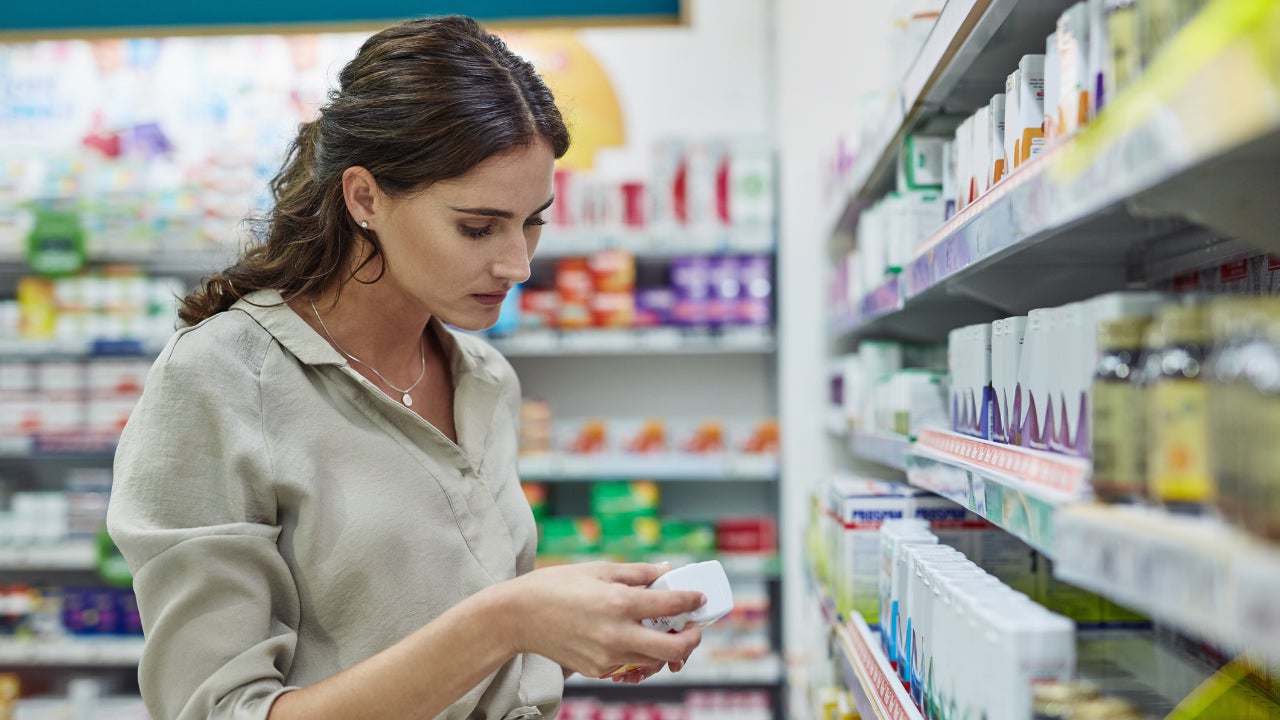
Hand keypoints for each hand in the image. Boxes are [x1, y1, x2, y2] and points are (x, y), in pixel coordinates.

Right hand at [495, 561, 705, 678]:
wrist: (518, 616)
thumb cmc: (555, 586)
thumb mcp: (598, 570)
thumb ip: (637, 573)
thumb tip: (665, 570)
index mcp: (619, 602)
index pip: (671, 606)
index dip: (691, 601)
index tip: (698, 598)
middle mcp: (617, 633)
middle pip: (672, 648)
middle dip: (691, 640)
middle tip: (692, 629)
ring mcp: (607, 656)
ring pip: (653, 661)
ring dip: (665, 650)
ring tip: (664, 634)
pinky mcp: (596, 669)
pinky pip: (628, 664)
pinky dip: (637, 655)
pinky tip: (633, 640)